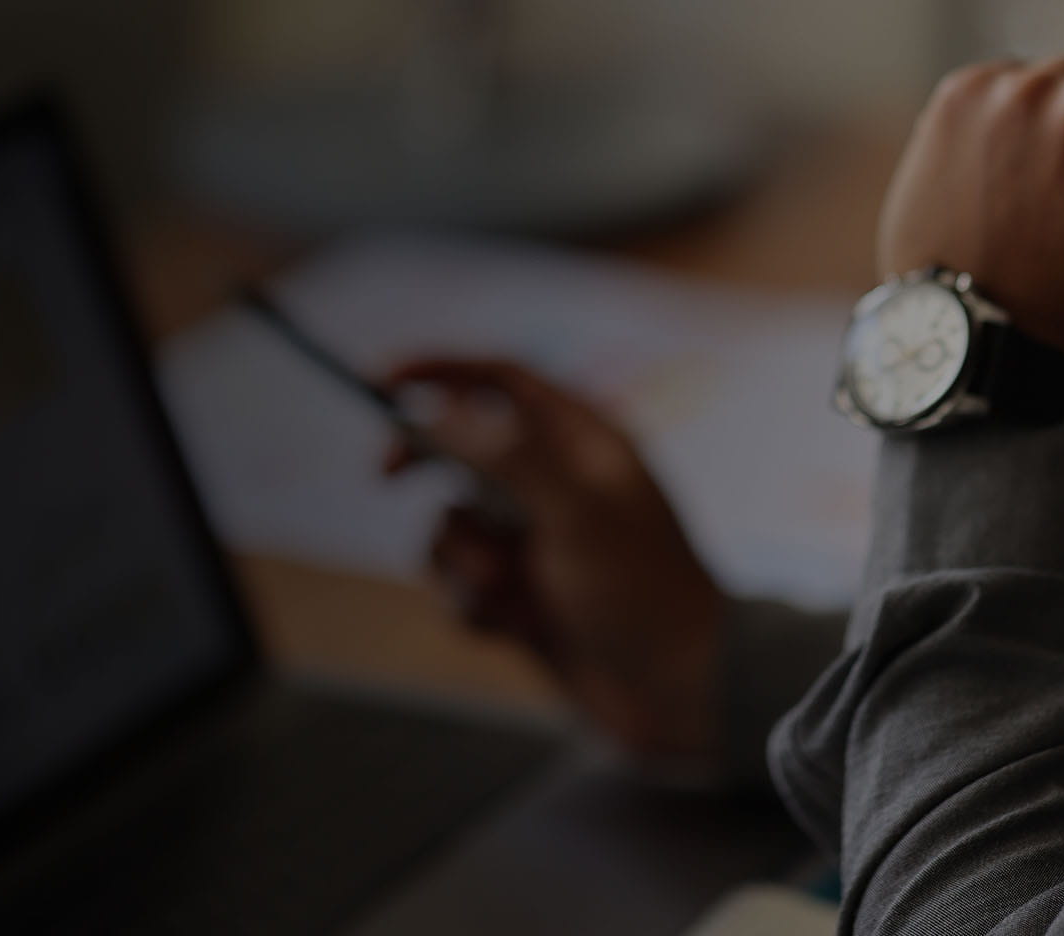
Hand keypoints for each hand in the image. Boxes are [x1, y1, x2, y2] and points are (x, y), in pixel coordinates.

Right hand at [382, 358, 730, 766]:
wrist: (679, 693)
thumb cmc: (642, 591)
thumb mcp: (575, 511)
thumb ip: (505, 455)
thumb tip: (438, 411)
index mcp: (581, 443)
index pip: (499, 379)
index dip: (440, 370)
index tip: (383, 381)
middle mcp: (554, 485)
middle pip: (462, 447)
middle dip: (426, 466)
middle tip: (387, 474)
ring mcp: (535, 542)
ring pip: (453, 525)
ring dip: (462, 560)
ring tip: (505, 590)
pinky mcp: (521, 596)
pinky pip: (462, 584)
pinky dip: (474, 604)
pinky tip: (512, 627)